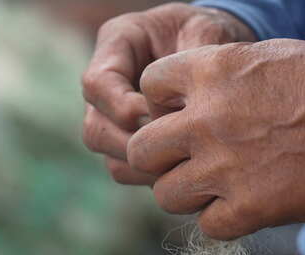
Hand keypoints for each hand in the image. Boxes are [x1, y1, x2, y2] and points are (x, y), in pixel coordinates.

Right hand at [82, 3, 255, 184]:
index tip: (159, 117)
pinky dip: (147, 175)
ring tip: (180, 161)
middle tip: (173, 149)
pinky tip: (181, 168)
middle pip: (95, 128)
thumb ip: (194, 57)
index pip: (96, 83)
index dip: (121, 107)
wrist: (209, 45)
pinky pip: (124, 168)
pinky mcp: (127, 137)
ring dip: (139, 164)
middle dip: (131, 144)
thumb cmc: (205, 31)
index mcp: (117, 44)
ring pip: (107, 154)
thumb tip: (181, 108)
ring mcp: (112, 113)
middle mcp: (107, 83)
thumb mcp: (205, 29)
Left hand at [128, 39, 304, 239]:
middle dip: (156, 156)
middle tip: (182, 159)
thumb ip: (217, 77)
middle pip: (140, 150)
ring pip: (166, 194)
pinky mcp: (249, 208)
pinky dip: (221, 220)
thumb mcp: (265, 57)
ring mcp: (224, 167)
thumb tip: (188, 100)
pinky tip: (243, 205)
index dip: (159, 103)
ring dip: (185, 192)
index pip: (148, 88)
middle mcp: (206, 120)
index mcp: (209, 72)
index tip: (179, 114)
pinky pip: (208, 226)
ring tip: (213, 186)